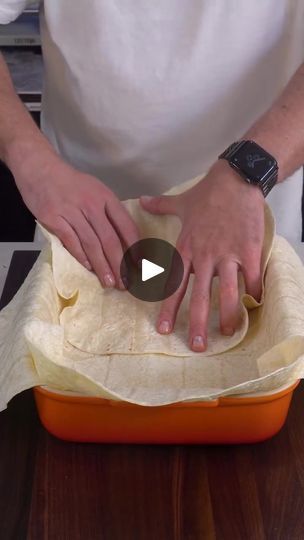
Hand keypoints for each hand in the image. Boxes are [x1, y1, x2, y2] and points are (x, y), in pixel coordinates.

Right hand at [14, 151, 138, 288]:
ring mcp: (72, 211)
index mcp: (106, 197)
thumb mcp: (95, 189)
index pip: (126, 225)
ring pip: (91, 244)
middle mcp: (91, 204)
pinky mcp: (53, 217)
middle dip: (120, 264)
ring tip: (110, 282)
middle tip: (126, 283)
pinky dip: (81, 256)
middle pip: (110, 239)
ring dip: (102, 266)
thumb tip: (123, 239)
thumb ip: (108, 211)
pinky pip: (70, 241)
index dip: (135, 248)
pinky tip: (88, 268)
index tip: (141, 266)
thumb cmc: (70, 182)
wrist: (39, 167)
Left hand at [140, 160, 264, 351]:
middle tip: (196, 346)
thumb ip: (160, 205)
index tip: (164, 329)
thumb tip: (140, 199)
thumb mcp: (181, 202)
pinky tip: (256, 305)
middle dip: (197, 323)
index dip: (169, 309)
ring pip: (227, 291)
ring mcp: (228, 254)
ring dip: (227, 315)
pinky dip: (255, 292)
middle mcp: (205, 256)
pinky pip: (252, 277)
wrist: (235, 179)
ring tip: (227, 333)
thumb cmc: (207, 193)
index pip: (175, 285)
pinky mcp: (249, 249)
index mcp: (187, 249)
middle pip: (200, 296)